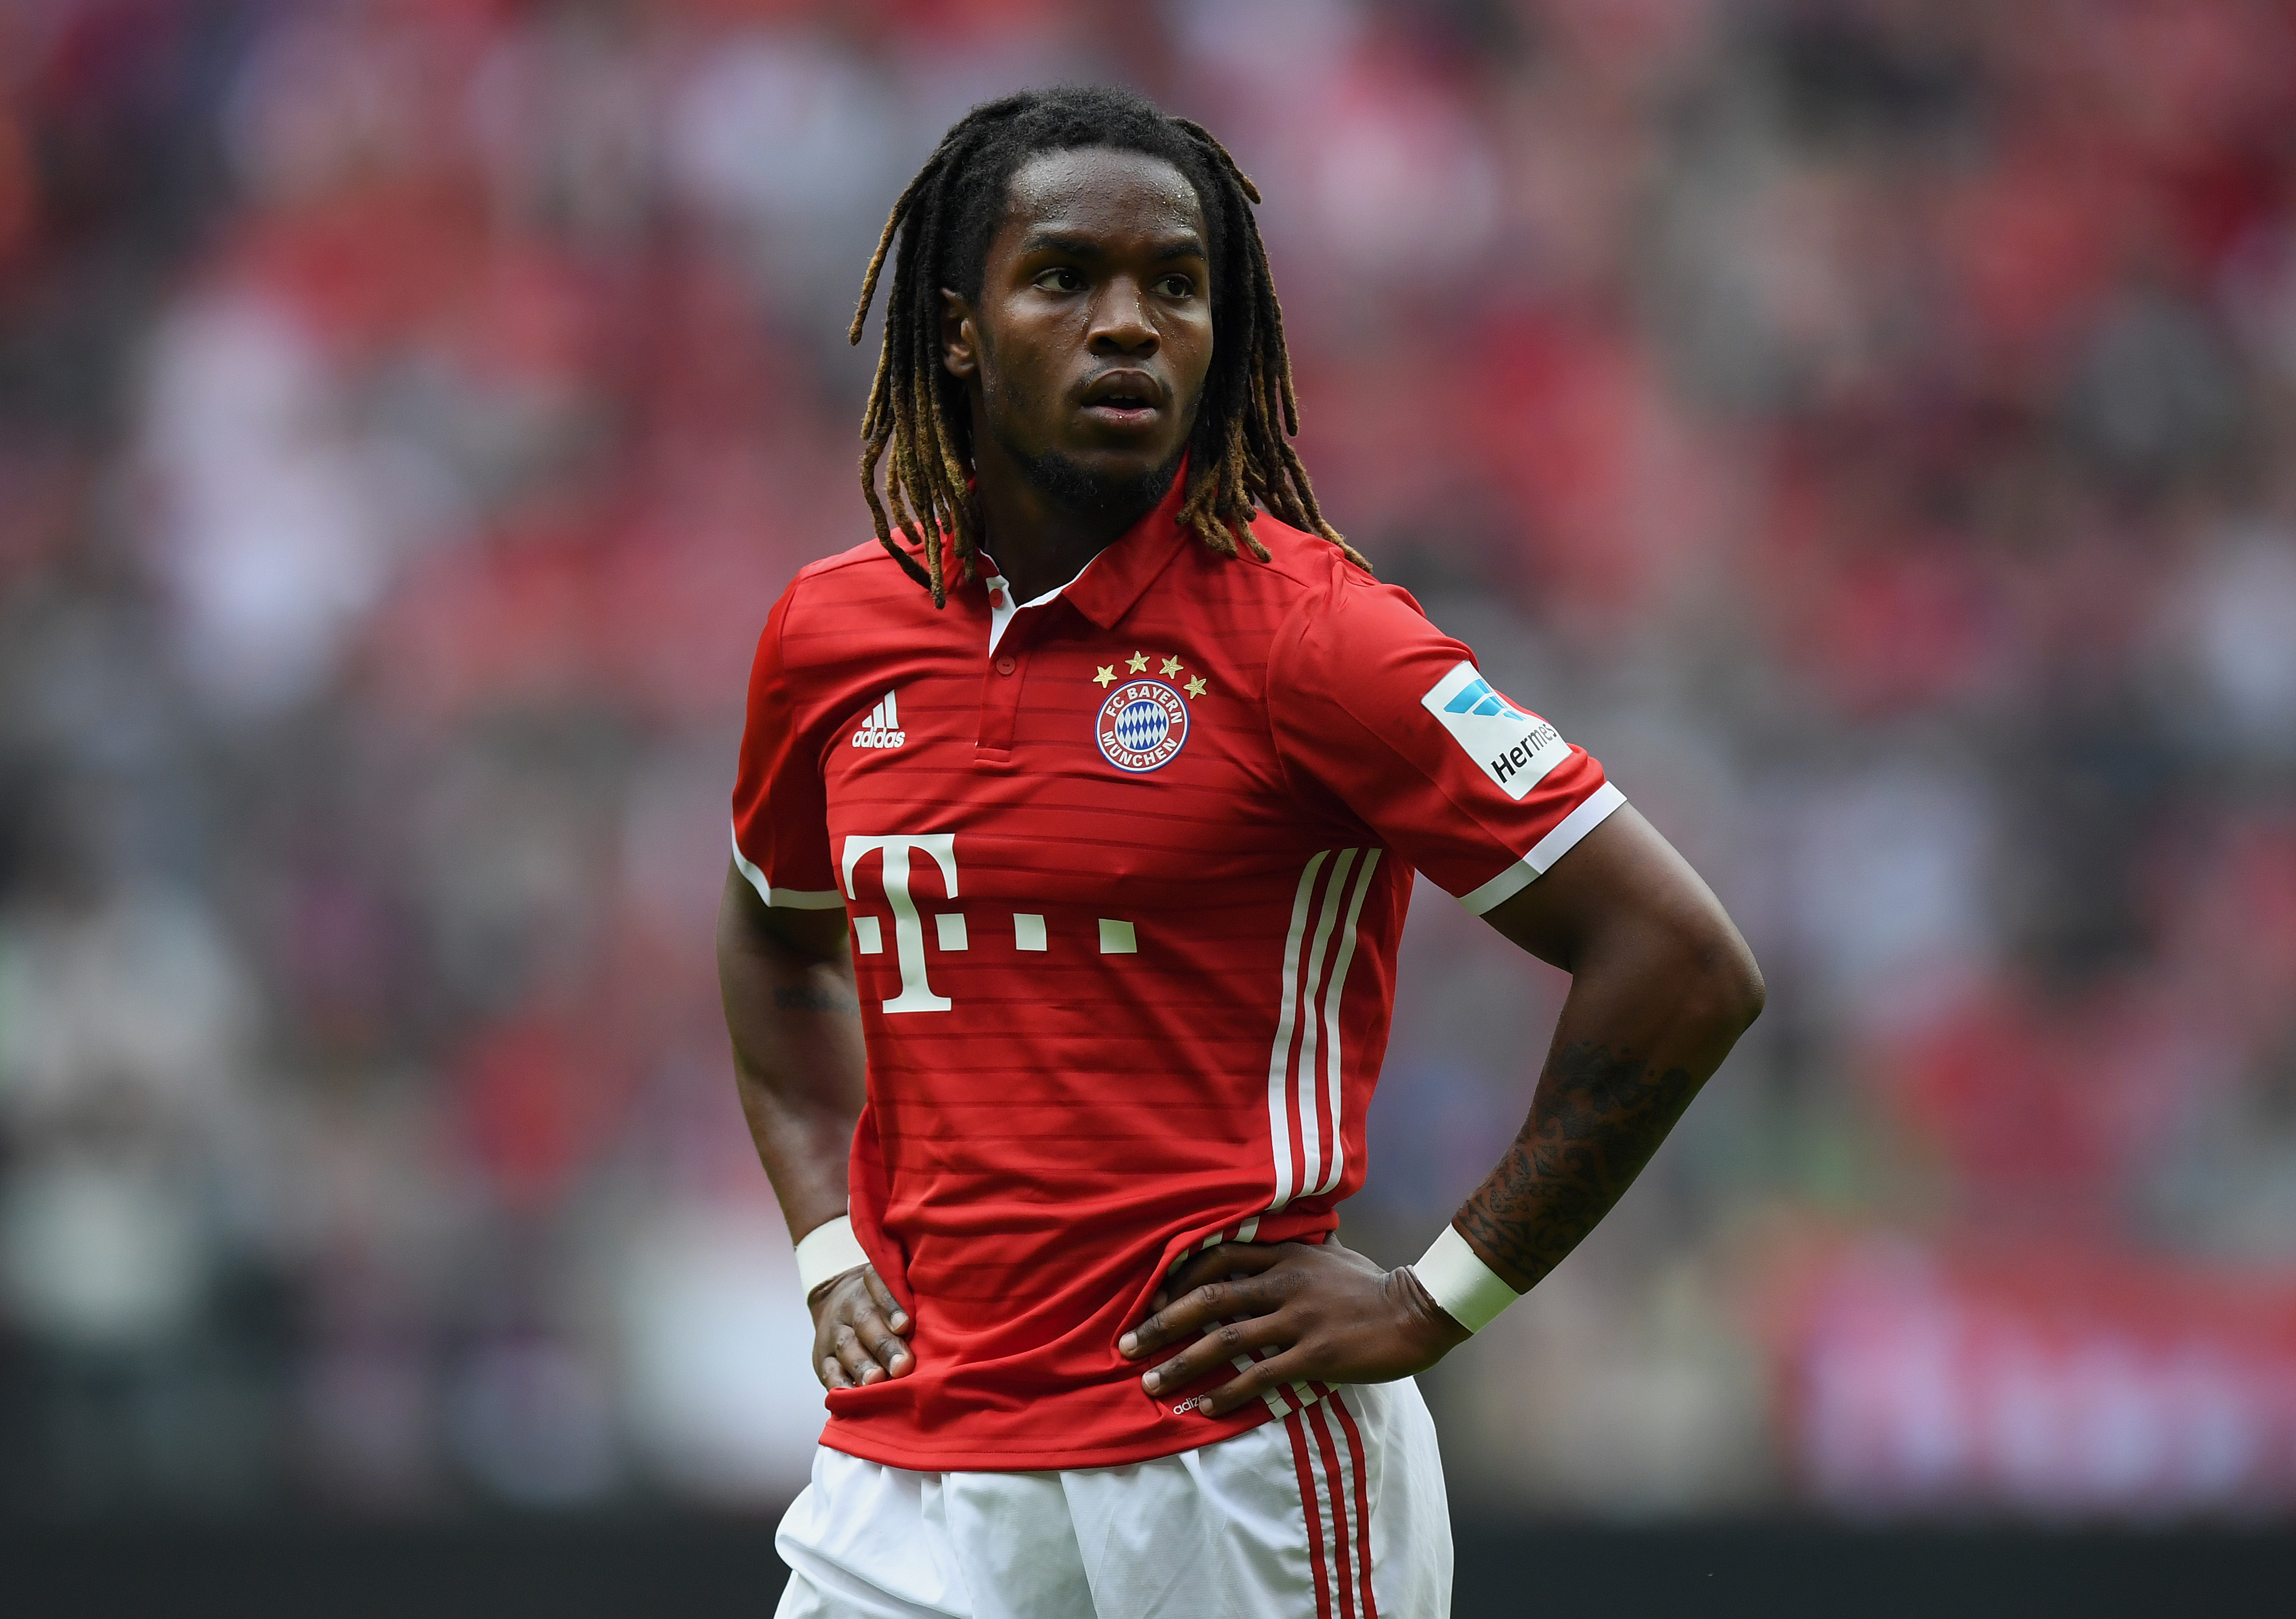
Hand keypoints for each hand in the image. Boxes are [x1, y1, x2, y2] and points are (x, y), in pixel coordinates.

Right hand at [810, 1265, 914, 1389]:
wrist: (837, 1299)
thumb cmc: (885, 1303)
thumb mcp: (896, 1289)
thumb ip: (914, 1302)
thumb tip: (944, 1326)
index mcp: (871, 1286)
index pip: (879, 1288)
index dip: (890, 1306)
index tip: (904, 1326)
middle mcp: (850, 1307)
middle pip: (866, 1323)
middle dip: (884, 1346)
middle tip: (902, 1366)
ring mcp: (834, 1333)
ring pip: (847, 1347)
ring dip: (862, 1366)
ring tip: (876, 1382)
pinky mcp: (822, 1358)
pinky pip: (828, 1371)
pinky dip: (838, 1385)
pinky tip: (849, 1396)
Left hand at [1116, 1239, 1469, 1417]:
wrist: (1417, 1313)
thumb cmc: (1372, 1283)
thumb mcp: (1331, 1252)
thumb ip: (1297, 1247)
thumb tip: (1279, 1237)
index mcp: (1285, 1254)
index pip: (1216, 1255)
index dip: (1176, 1277)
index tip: (1149, 1298)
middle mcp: (1284, 1282)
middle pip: (1208, 1299)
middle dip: (1161, 1323)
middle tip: (1127, 1345)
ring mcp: (1298, 1319)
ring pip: (1225, 1341)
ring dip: (1182, 1364)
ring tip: (1151, 1384)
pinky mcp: (1314, 1355)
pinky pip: (1259, 1377)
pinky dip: (1226, 1393)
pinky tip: (1203, 1409)